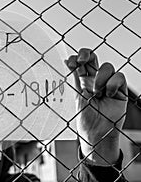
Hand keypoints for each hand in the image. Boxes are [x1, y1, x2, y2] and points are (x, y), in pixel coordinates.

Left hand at [65, 49, 127, 164]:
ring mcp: (108, 83)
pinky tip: (108, 94)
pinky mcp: (120, 89)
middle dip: (86, 54)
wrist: (97, 132)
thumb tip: (66, 60)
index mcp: (82, 80)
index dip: (76, 58)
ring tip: (96, 93)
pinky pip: (119, 76)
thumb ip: (74, 77)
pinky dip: (113, 83)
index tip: (71, 63)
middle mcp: (95, 79)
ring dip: (100, 77)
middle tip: (81, 61)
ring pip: (107, 66)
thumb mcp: (77, 94)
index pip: (81, 62)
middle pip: (93, 57)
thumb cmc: (86, 117)